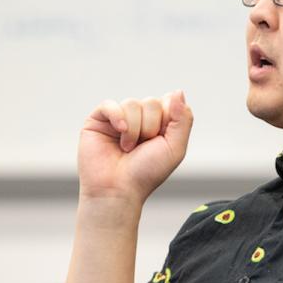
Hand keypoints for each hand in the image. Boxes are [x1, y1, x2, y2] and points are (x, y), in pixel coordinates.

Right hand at [77, 90, 192, 203]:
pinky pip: (109, 104)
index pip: (168, 102)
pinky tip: (120, 132)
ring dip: (134, 129)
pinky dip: (117, 116)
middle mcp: (139, 118)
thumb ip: (183, 119)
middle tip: (142, 148)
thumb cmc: (146, 173)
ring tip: (127, 148)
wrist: (118, 190)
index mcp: (158, 123)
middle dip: (150, 126)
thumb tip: (178, 91)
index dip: (167, 119)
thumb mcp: (175, 148)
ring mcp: (119, 118)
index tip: (160, 139)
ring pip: (132, 103)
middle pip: (151, 102)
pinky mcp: (98, 120)